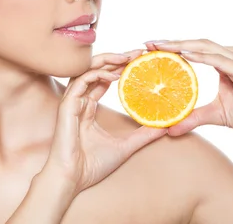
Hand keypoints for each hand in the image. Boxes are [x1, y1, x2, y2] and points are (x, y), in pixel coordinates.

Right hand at [44, 50, 166, 194]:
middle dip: (116, 58)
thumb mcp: (125, 147)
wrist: (72, 179)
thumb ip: (143, 135)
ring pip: (87, 69)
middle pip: (96, 69)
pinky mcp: (67, 105)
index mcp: (88, 108)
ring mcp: (72, 101)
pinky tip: (115, 74)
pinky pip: (82, 81)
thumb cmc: (92, 165)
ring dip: (107, 60)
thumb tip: (165, 128)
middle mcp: (80, 101)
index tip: (139, 62)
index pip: (104, 79)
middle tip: (137, 53)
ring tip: (128, 57)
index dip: (120, 68)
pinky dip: (98, 74)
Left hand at [144, 39, 232, 136]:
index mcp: (225, 60)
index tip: (149, 48)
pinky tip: (186, 55)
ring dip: (182, 45)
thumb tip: (169, 130)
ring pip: (206, 47)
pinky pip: (220, 60)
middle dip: (171, 42)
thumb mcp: (217, 115)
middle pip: (197, 43)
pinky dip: (202, 56)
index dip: (173, 47)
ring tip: (160, 46)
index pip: (194, 49)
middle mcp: (232, 54)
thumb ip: (194, 118)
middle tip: (147, 42)